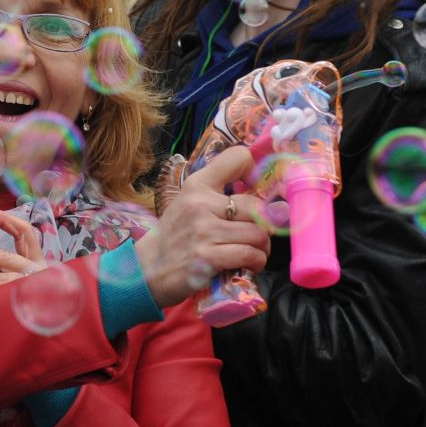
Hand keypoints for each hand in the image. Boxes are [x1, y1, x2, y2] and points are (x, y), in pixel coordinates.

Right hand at [135, 144, 271, 307]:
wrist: (147, 269)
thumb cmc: (175, 236)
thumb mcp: (190, 204)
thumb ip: (224, 197)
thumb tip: (279, 205)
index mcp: (197, 184)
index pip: (238, 157)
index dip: (256, 172)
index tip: (256, 191)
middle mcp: (200, 202)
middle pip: (257, 205)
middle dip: (265, 225)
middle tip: (258, 236)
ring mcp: (204, 230)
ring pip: (258, 233)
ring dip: (263, 247)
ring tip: (253, 252)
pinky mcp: (208, 256)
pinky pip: (250, 254)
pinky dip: (257, 261)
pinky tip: (249, 264)